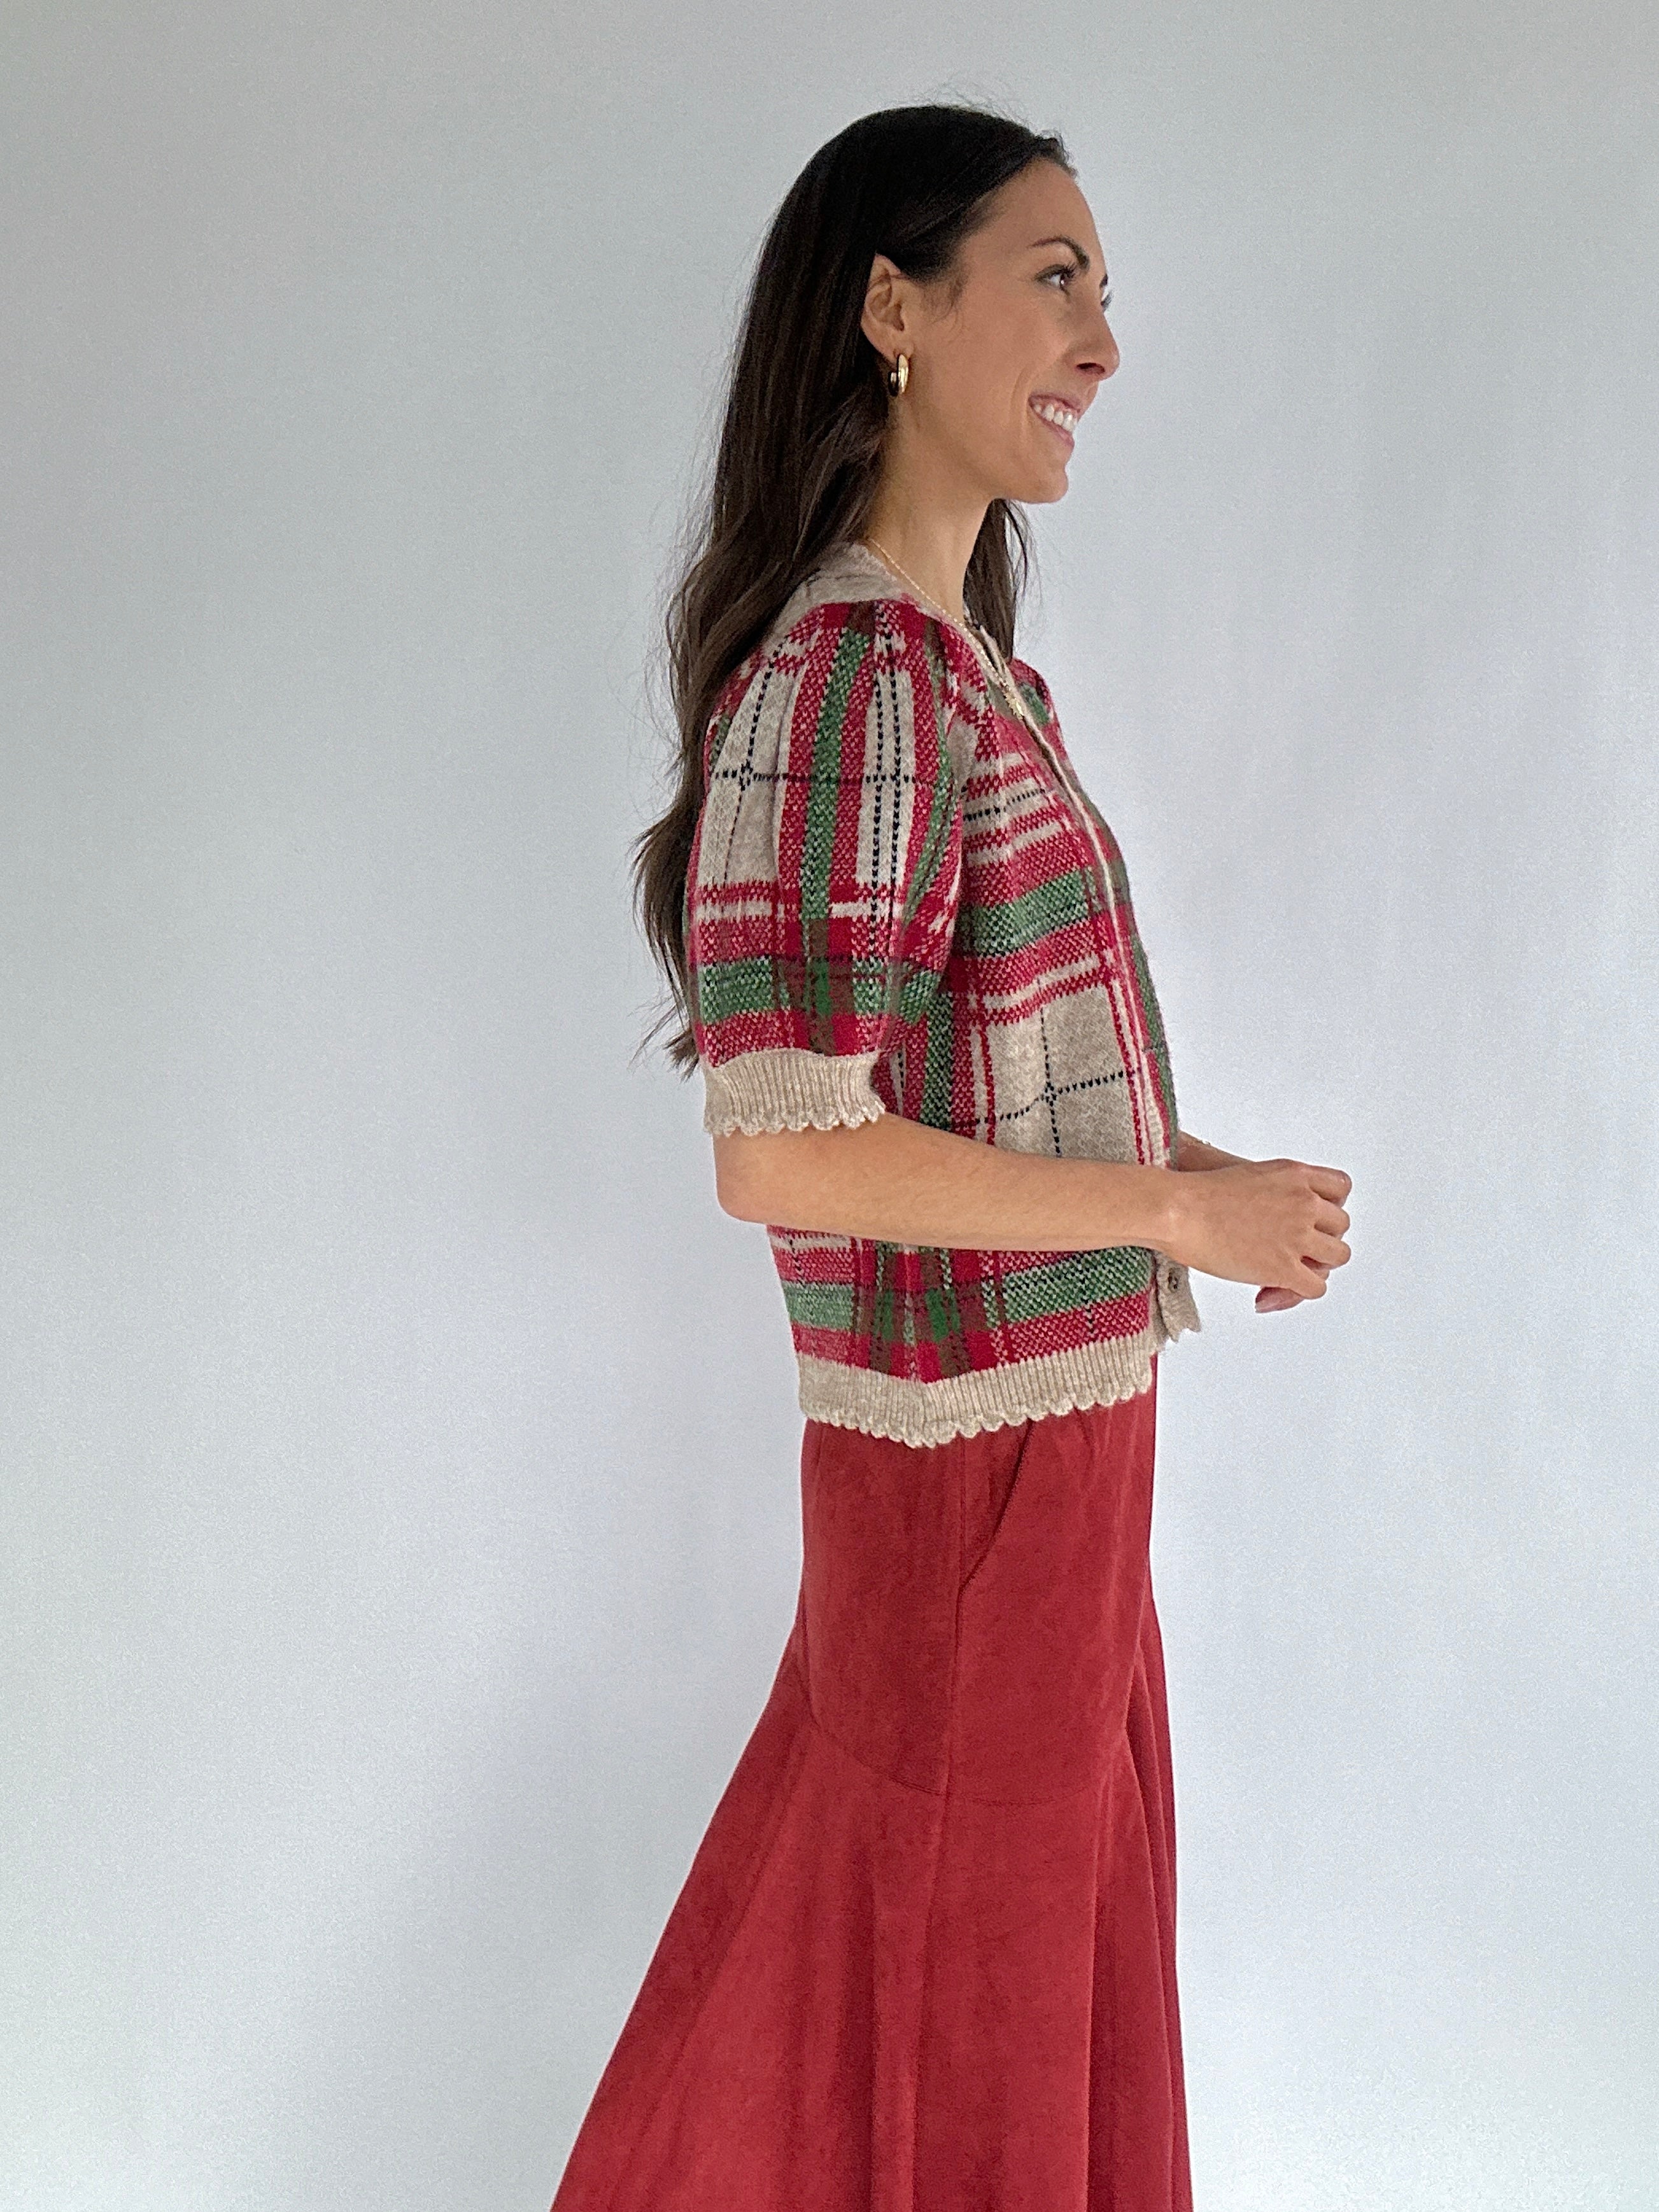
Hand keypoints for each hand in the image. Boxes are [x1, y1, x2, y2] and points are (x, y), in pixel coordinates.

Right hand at [1165, 1155, 1352, 1304]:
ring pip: (1337, 1256)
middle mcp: (1303, 1202)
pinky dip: (1300, 1291)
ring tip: (1290, 1271)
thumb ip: (1274, 1191)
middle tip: (1295, 1250)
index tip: (1311, 1219)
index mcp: (1295, 1175)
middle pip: (1340, 1225)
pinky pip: (1316, 1287)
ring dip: (1317, 1265)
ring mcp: (1297, 1235)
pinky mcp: (1284, 1267)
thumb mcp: (1248, 1175)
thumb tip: (1275, 1215)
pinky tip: (1274, 1289)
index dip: (1327, 1206)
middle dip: (1321, 1239)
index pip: (1340, 1188)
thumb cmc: (1197, 1192)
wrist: (1178, 1209)